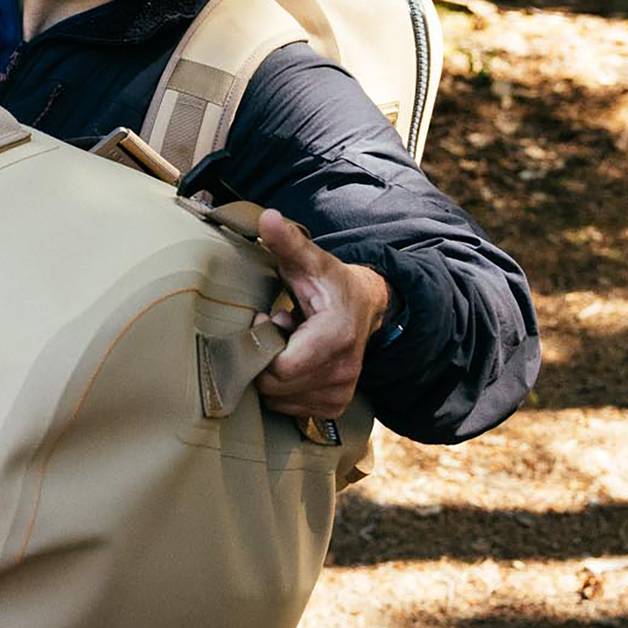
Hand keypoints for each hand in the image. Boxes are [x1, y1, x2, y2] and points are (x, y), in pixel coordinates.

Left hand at [253, 208, 390, 420]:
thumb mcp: (309, 259)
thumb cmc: (329, 283)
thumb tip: (268, 218)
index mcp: (336, 338)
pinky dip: (282, 388)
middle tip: (278, 330)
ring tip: (289, 344)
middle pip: (274, 386)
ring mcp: (341, 393)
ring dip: (273, 374)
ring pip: (279, 400)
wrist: (365, 307)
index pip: (279, 369)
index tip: (269, 319)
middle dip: (264, 359)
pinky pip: (288, 409)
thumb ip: (287, 242)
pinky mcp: (334, 406)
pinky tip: (294, 362)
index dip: (262, 345)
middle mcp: (343, 372)